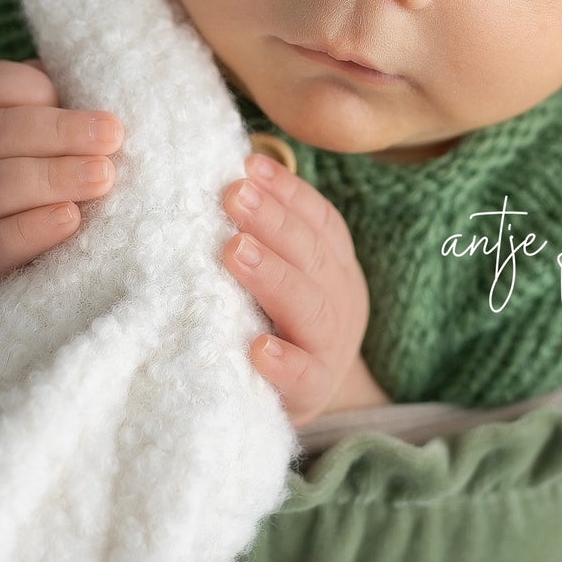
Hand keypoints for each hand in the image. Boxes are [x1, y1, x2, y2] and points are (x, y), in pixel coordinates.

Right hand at [0, 59, 122, 290]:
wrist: (66, 243)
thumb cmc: (76, 164)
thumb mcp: (75, 125)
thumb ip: (82, 99)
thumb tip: (113, 84)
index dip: (35, 89)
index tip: (86, 102)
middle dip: (60, 133)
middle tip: (112, 139)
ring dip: (54, 179)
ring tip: (102, 178)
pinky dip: (32, 230)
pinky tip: (70, 219)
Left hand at [221, 153, 387, 428]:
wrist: (303, 396)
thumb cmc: (280, 319)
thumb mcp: (281, 272)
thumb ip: (260, 233)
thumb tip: (222, 177)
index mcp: (333, 263)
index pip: (319, 219)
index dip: (287, 191)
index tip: (248, 165)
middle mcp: (339, 298)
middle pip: (312, 254)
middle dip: (272, 221)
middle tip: (232, 195)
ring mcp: (329, 346)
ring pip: (310, 308)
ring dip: (273, 276)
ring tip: (235, 251)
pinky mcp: (312, 392)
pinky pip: (305, 377)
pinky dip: (284, 362)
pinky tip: (257, 348)